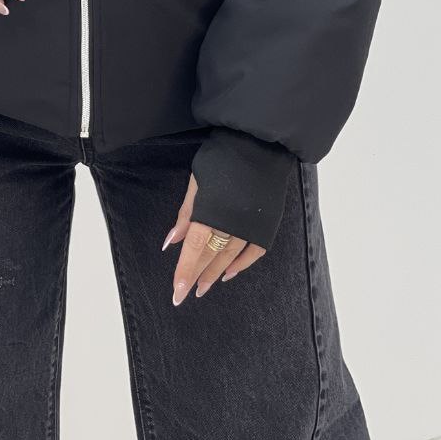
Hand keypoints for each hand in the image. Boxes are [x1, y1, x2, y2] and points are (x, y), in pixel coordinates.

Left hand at [162, 172, 266, 303]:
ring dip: (215, 273)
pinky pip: (254, 252)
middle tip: (185, 294)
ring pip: (230, 257)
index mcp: (211, 212)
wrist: (259, 145)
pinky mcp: (267, 225)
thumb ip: (187, 213)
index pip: (195, 249)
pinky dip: (242, 264)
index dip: (185, 271)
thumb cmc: (222, 159)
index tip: (177, 292)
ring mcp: (251, 226)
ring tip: (203, 287)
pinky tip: (229, 273)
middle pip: (211, 256)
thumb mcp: (196, 182)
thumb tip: (173, 240)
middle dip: (196, 276)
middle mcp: (231, 224)